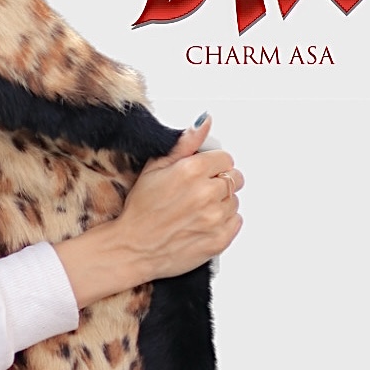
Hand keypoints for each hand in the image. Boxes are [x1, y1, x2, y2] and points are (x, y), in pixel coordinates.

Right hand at [52, 115, 243, 308]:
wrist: (133, 249)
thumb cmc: (141, 210)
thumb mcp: (154, 167)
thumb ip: (185, 143)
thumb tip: (205, 121)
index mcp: (192, 170)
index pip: (225, 159)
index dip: (213, 166)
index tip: (201, 175)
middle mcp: (207, 193)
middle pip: (234, 179)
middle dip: (218, 184)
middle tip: (196, 195)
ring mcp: (215, 218)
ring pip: (234, 202)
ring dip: (220, 204)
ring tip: (196, 212)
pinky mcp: (219, 239)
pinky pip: (236, 222)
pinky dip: (223, 223)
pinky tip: (202, 224)